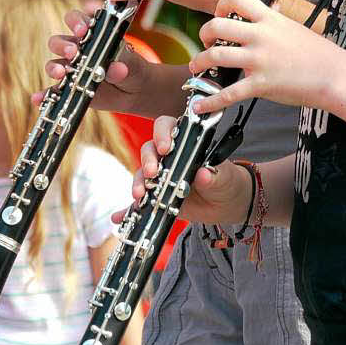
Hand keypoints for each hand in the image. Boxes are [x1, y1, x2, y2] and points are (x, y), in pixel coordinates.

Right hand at [42, 6, 149, 111]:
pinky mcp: (69, 88)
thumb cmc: (132, 68)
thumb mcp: (132, 62)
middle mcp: (76, 50)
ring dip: (54, 68)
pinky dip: (43, 95)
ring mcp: (71, 69)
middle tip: (73, 52)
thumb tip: (116, 68)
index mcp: (91, 35)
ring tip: (61, 74)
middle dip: (63, 45)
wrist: (135, 91)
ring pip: (53, 64)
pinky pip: (52, 91)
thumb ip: (124, 62)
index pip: (76, 20)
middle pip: (58, 41)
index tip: (83, 30)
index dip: (76, 22)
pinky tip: (38, 99)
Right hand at [116, 115, 252, 226]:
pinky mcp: (157, 197)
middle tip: (153, 173)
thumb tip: (204, 174)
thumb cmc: (226, 181)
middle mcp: (169, 157)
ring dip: (138, 183)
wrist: (226, 204)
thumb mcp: (224, 177)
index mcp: (184, 143)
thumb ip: (214, 175)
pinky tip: (119, 217)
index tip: (164, 148)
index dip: (162, 134)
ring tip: (140, 196)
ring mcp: (161, 177)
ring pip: (142, 174)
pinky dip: (128, 210)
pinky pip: (140, 202)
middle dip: (148, 160)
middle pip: (149, 150)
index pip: (167, 127)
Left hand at [189, 0, 338, 113]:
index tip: (218, 15)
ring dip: (199, 62)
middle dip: (203, 34)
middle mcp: (261, 37)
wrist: (335, 75)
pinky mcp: (260, 84)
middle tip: (205, 43)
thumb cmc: (318, 53)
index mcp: (269, 19)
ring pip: (216, 56)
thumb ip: (274, 20)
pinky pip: (228, 93)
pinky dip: (210, 100)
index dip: (220, 5)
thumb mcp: (293, 27)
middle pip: (217, 26)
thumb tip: (266, 10)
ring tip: (197, 67)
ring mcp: (259, 61)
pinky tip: (200, 105)